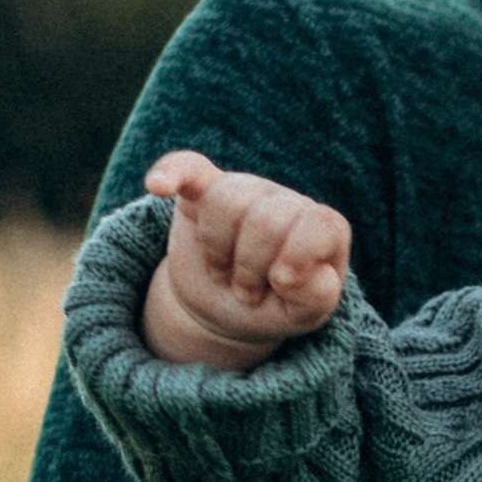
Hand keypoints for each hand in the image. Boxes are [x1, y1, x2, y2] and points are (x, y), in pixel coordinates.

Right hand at [141, 151, 350, 368]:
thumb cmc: (274, 306)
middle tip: (247, 290)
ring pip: (226, 202)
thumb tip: (289, 273)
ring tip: (226, 273)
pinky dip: (171, 174)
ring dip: (218, 253)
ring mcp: (244, 190)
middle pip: (266, 219)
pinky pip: (186, 167)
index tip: (279, 285)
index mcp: (322, 228)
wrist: (229, 307)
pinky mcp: (201, 189)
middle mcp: (286, 200)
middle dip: (249, 268)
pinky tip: (158, 186)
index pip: (318, 225)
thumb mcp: (303, 314)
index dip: (295, 260)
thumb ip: (316, 297)